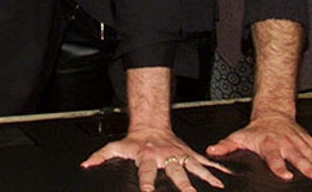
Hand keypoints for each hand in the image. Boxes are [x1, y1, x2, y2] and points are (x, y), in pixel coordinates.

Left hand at [81, 125, 229, 191]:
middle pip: (176, 172)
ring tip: (217, 184)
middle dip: (184, 185)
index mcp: (148, 159)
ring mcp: (179, 156)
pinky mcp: (189, 153)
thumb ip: (101, 156)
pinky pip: (204, 162)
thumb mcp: (116, 147)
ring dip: (206, 176)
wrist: (151, 125)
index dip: (148, 183)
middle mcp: (165, 158)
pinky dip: (216, 168)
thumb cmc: (135, 141)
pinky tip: (225, 176)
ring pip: (194, 167)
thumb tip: (86, 164)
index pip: (147, 173)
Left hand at [205, 110, 311, 181]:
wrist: (272, 113)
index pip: (274, 157)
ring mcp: (301, 142)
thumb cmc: (256, 130)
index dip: (279, 166)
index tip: (286, 175)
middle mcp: (288, 143)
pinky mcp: (310, 141)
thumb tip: (211, 151)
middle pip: (299, 157)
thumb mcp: (239, 136)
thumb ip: (226, 146)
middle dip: (309, 167)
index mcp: (270, 144)